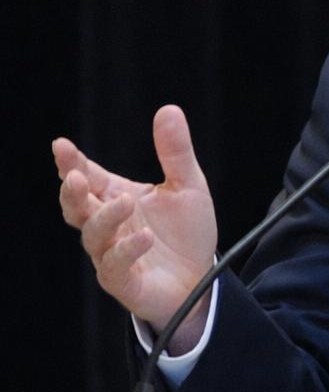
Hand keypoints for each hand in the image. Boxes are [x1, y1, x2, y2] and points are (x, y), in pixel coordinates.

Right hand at [53, 105, 217, 344]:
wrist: (204, 279)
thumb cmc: (187, 233)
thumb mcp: (189, 186)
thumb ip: (176, 153)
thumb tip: (168, 110)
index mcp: (115, 196)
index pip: (87, 176)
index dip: (72, 162)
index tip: (61, 145)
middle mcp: (108, 225)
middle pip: (76, 207)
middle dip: (71, 191)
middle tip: (75, 176)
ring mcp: (111, 254)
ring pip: (93, 235)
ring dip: (105, 218)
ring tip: (126, 203)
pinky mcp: (124, 282)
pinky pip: (114, 267)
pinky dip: (126, 250)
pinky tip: (145, 237)